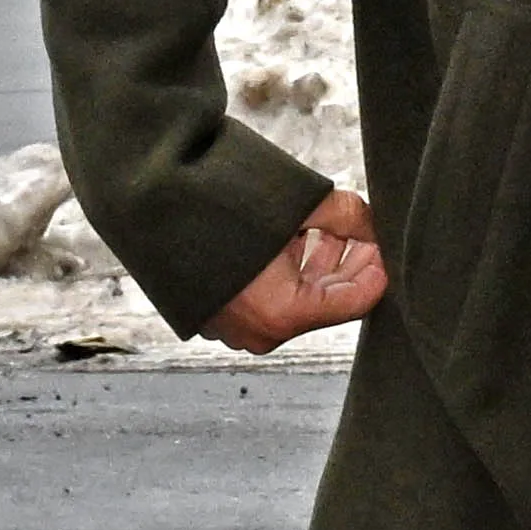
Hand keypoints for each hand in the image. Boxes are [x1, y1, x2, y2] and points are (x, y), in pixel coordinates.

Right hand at [207, 190, 384, 351]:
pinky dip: (285, 270)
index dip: (379, 267)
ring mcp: (232, 325)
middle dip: (349, 263)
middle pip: (326, 301)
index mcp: (282, 316)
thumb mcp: (301, 203)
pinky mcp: (214, 310)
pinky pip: (265, 296)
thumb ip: (349, 216)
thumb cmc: (220, 200)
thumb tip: (376, 225)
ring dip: (317, 263)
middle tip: (364, 229)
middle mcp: (257, 332)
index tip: (387, 240)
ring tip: (328, 226)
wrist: (143, 196)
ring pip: (296, 298)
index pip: (357, 300)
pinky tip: (293, 235)